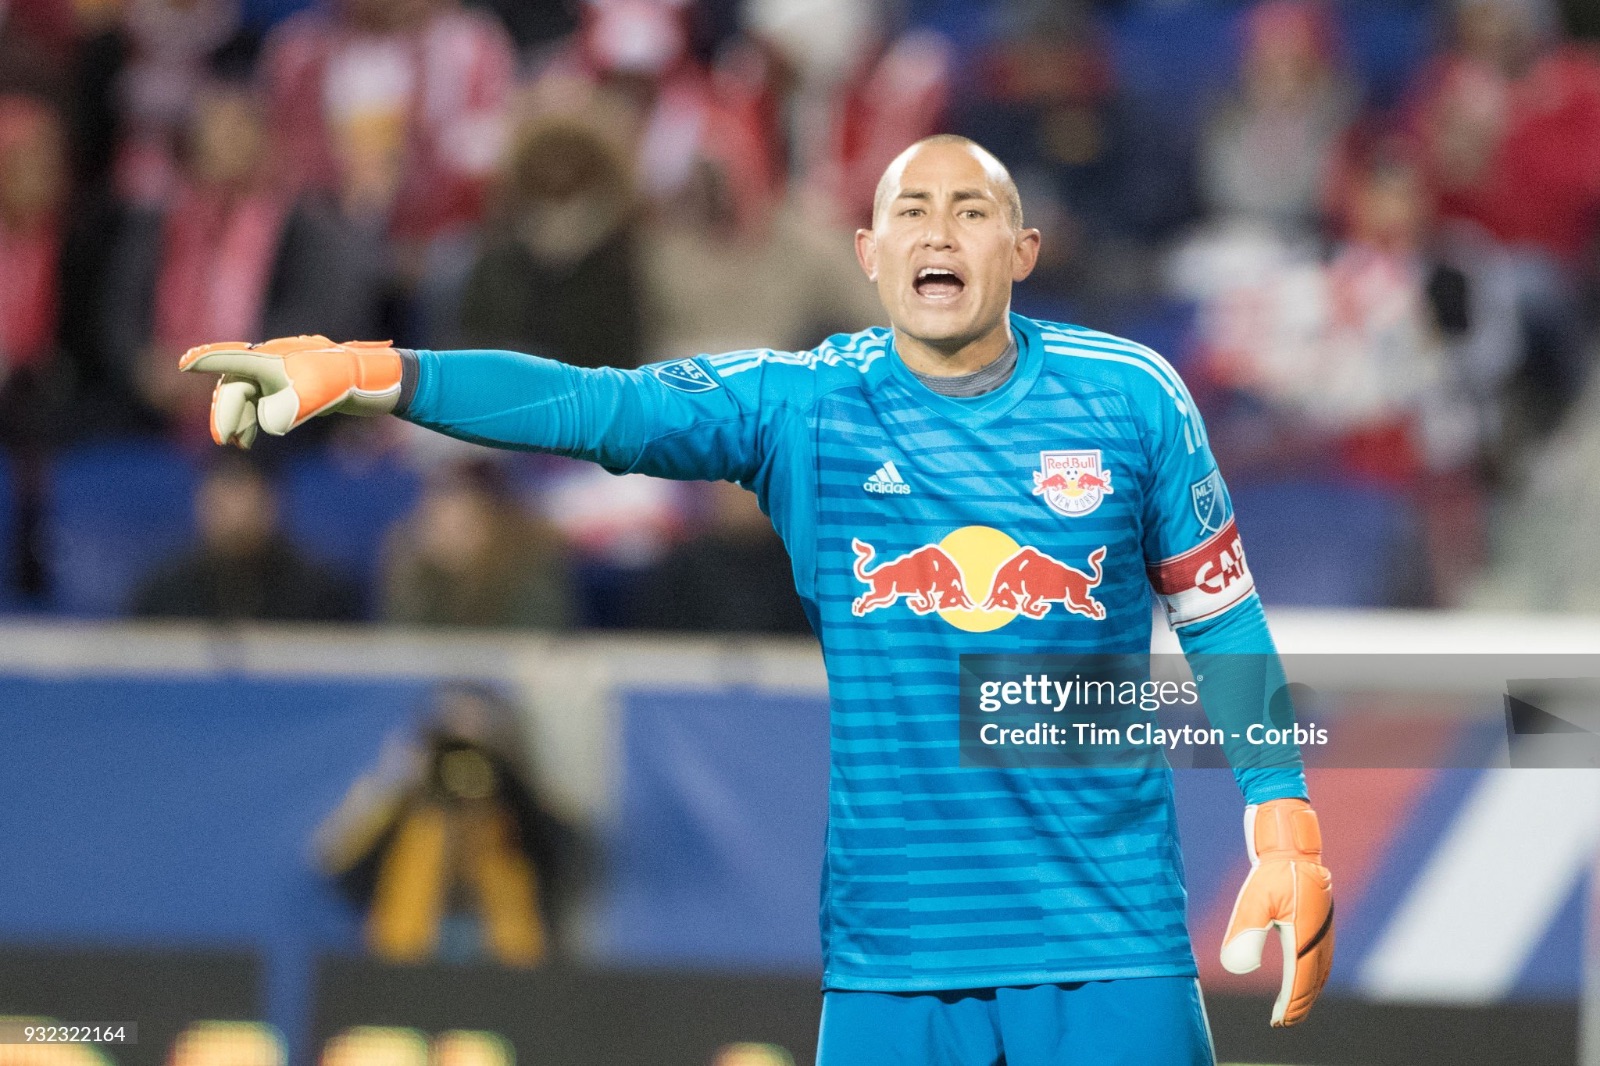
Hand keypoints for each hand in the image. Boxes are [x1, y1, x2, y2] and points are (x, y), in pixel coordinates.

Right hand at [178, 335, 402, 448]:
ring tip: (238, 444)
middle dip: (226, 412)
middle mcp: (273, 362)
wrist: (375, 379)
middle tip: (224, 441)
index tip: (185, 364)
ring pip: (248, 396)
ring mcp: (282, 375)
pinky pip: (262, 401)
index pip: (234, 360)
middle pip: (237, 386)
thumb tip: (270, 426)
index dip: (208, 361)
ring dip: (238, 419)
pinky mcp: (293, 387)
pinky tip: (250, 437)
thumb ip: (290, 408)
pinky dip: (254, 419)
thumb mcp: (318, 395)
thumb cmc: (344, 381)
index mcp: (273, 358)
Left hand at [1220, 798, 1334, 1026]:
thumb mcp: (1253, 900)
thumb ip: (1246, 932)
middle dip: (1300, 1003)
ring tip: (1294, 1008)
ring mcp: (1324, 926)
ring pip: (1321, 968)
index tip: (1279, 1022)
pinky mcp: (1321, 919)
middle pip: (1314, 978)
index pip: (1300, 978)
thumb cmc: (1270, 871)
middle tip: (1285, 1022)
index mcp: (1306, 933)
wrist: (1291, 842)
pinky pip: (1322, 955)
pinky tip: (1304, 977)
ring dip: (1309, 991)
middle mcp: (1320, 933)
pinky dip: (1315, 974)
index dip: (1291, 1003)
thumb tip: (1235, 967)